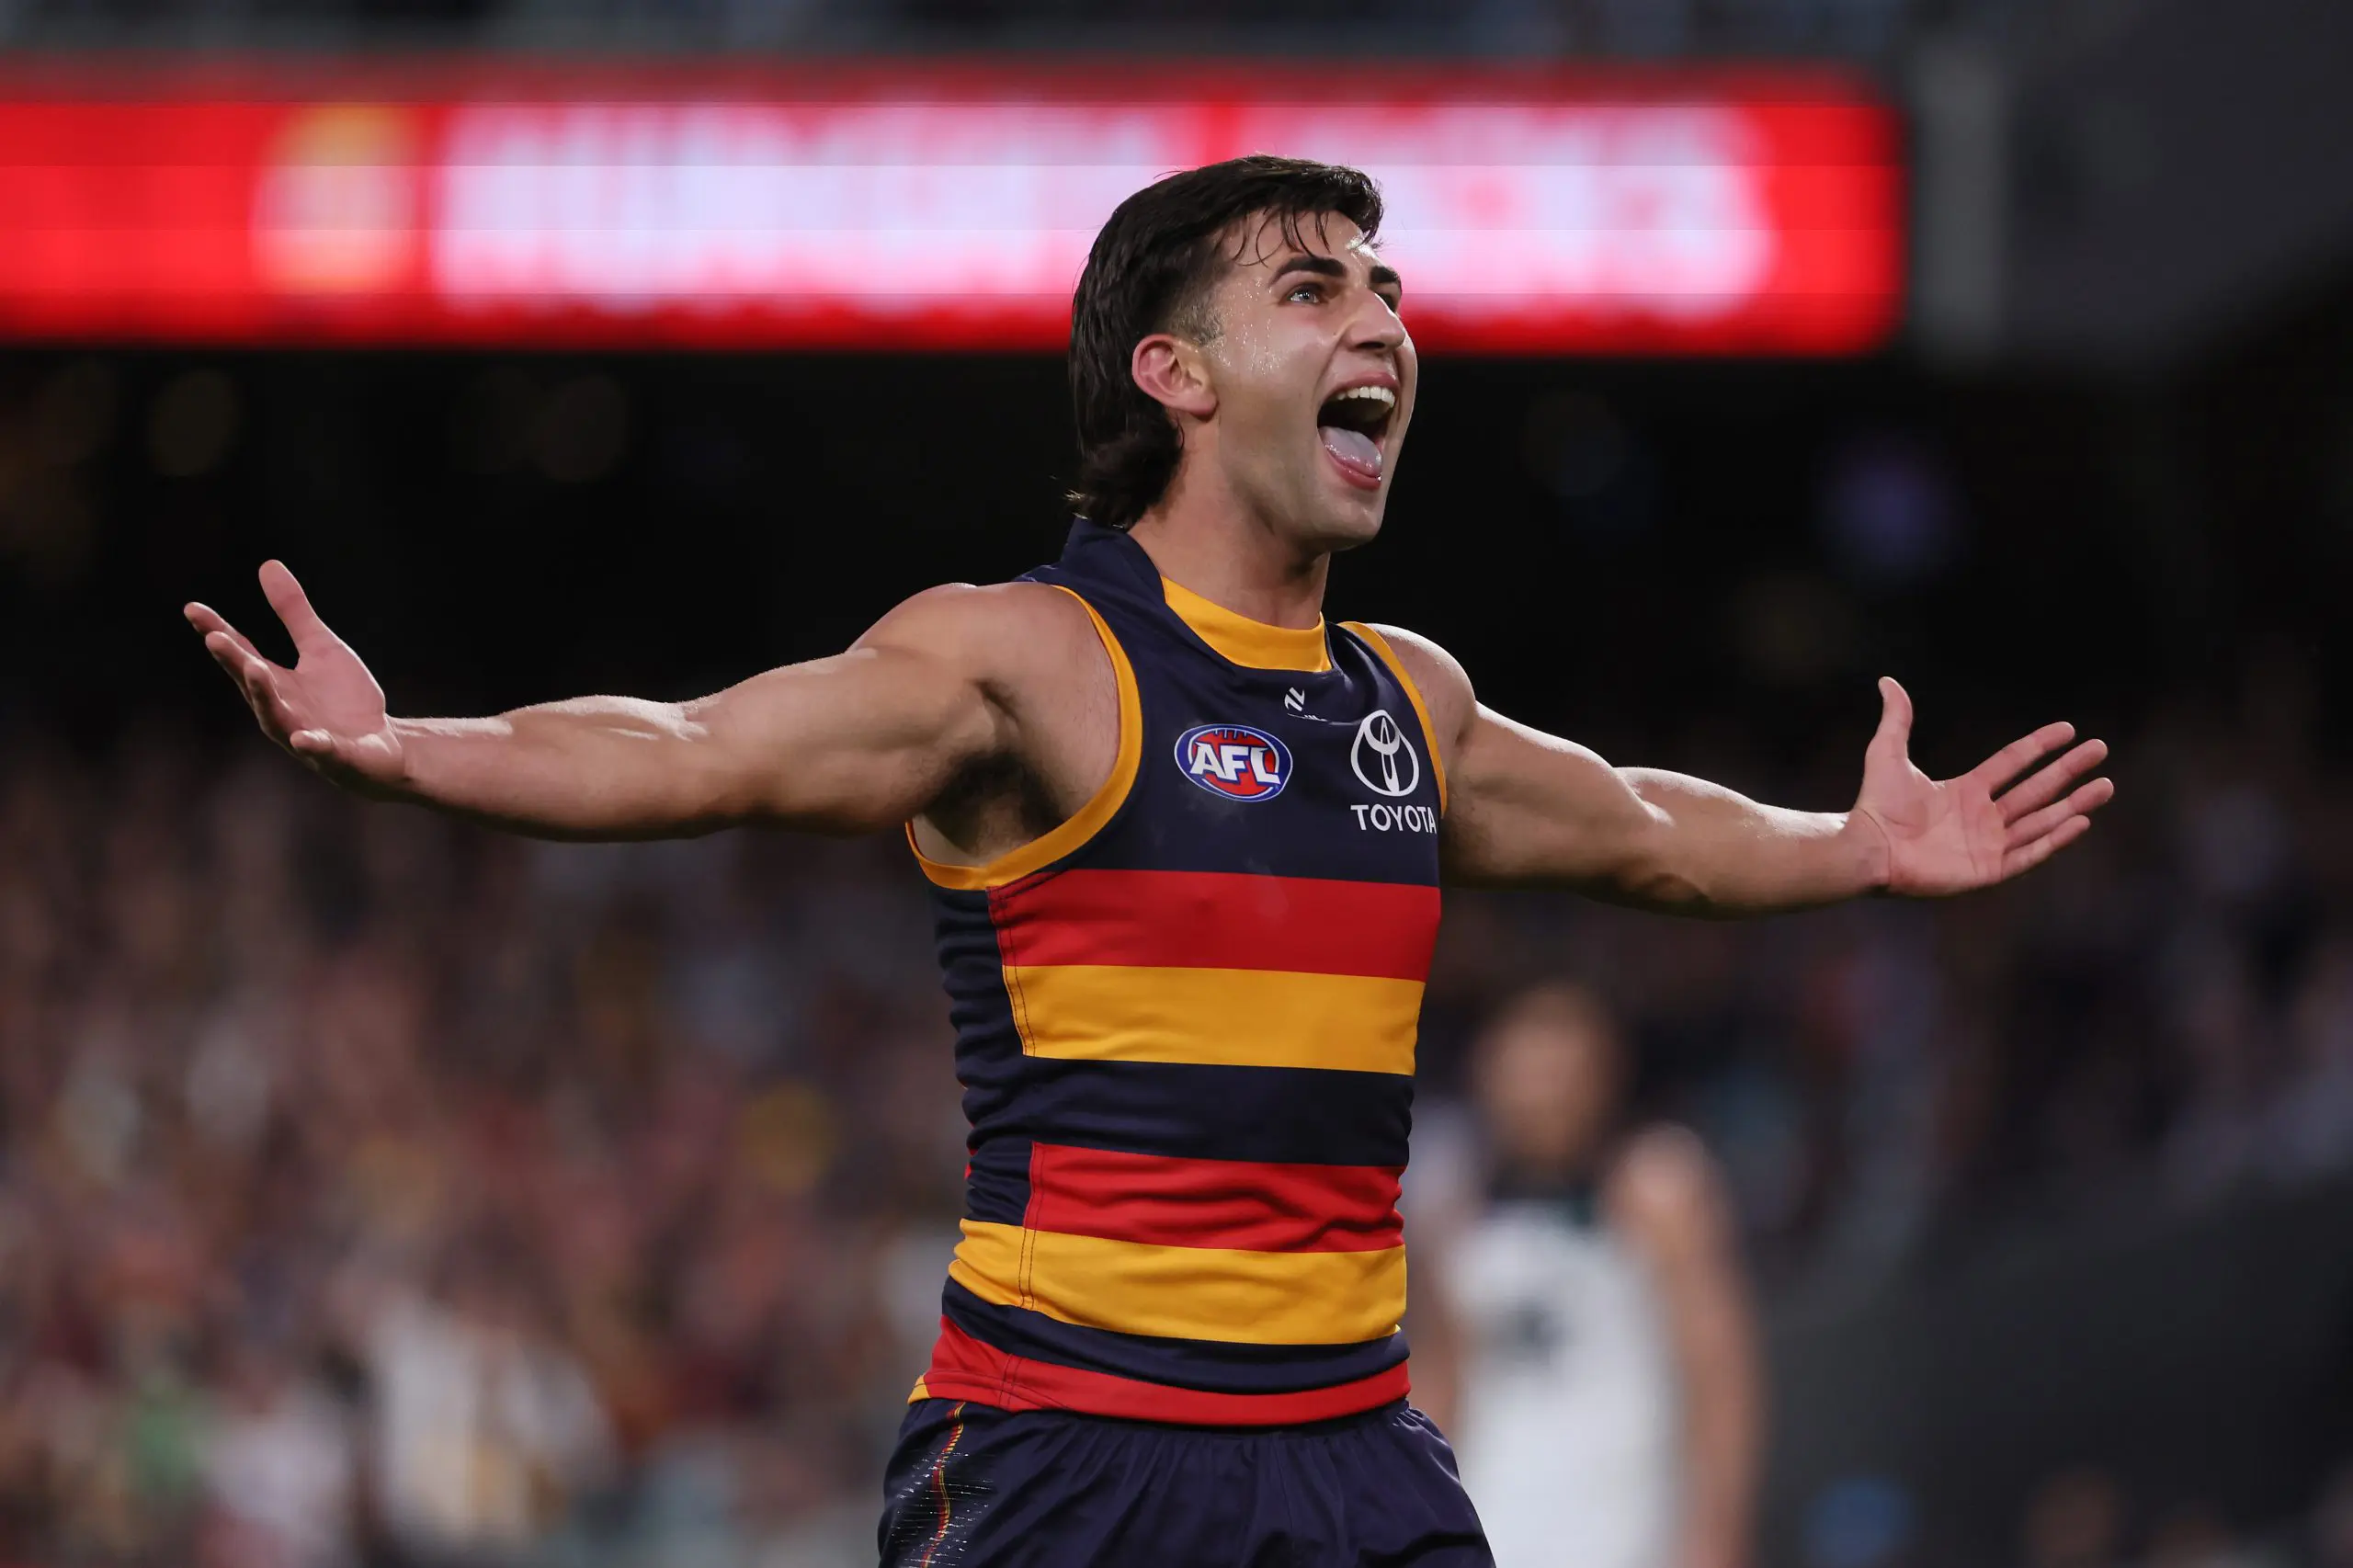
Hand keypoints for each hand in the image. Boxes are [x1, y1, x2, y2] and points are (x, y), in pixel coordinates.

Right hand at [184, 562, 406, 793]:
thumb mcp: (322, 648)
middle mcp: (282, 710)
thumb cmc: (344, 701)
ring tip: (253, 669)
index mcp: (275, 682)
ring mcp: (305, 735)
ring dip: (263, 696)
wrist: (383, 748)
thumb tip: (268, 564)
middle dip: (234, 661)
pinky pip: (321, 752)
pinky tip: (306, 738)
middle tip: (214, 637)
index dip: (218, 632)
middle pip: (252, 684)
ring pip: (277, 719)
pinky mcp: (336, 756)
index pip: (241, 654)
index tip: (193, 608)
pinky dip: (313, 745)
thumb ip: (294, 613)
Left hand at [1851, 676, 2112, 895]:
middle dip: (2069, 771)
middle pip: (2036, 790)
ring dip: (2073, 805)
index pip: (2012, 764)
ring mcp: (1987, 844)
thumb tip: (1888, 682)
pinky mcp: (1988, 870)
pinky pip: (2029, 854)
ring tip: (2105, 786)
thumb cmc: (1875, 805)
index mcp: (1965, 790)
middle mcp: (1982, 817)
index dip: (2040, 746)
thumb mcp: (1888, 753)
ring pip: (2041, 821)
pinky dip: (2054, 840)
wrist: (1867, 846)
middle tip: (2100, 751)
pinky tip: (2079, 822)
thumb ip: (1897, 719)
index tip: (2070, 729)